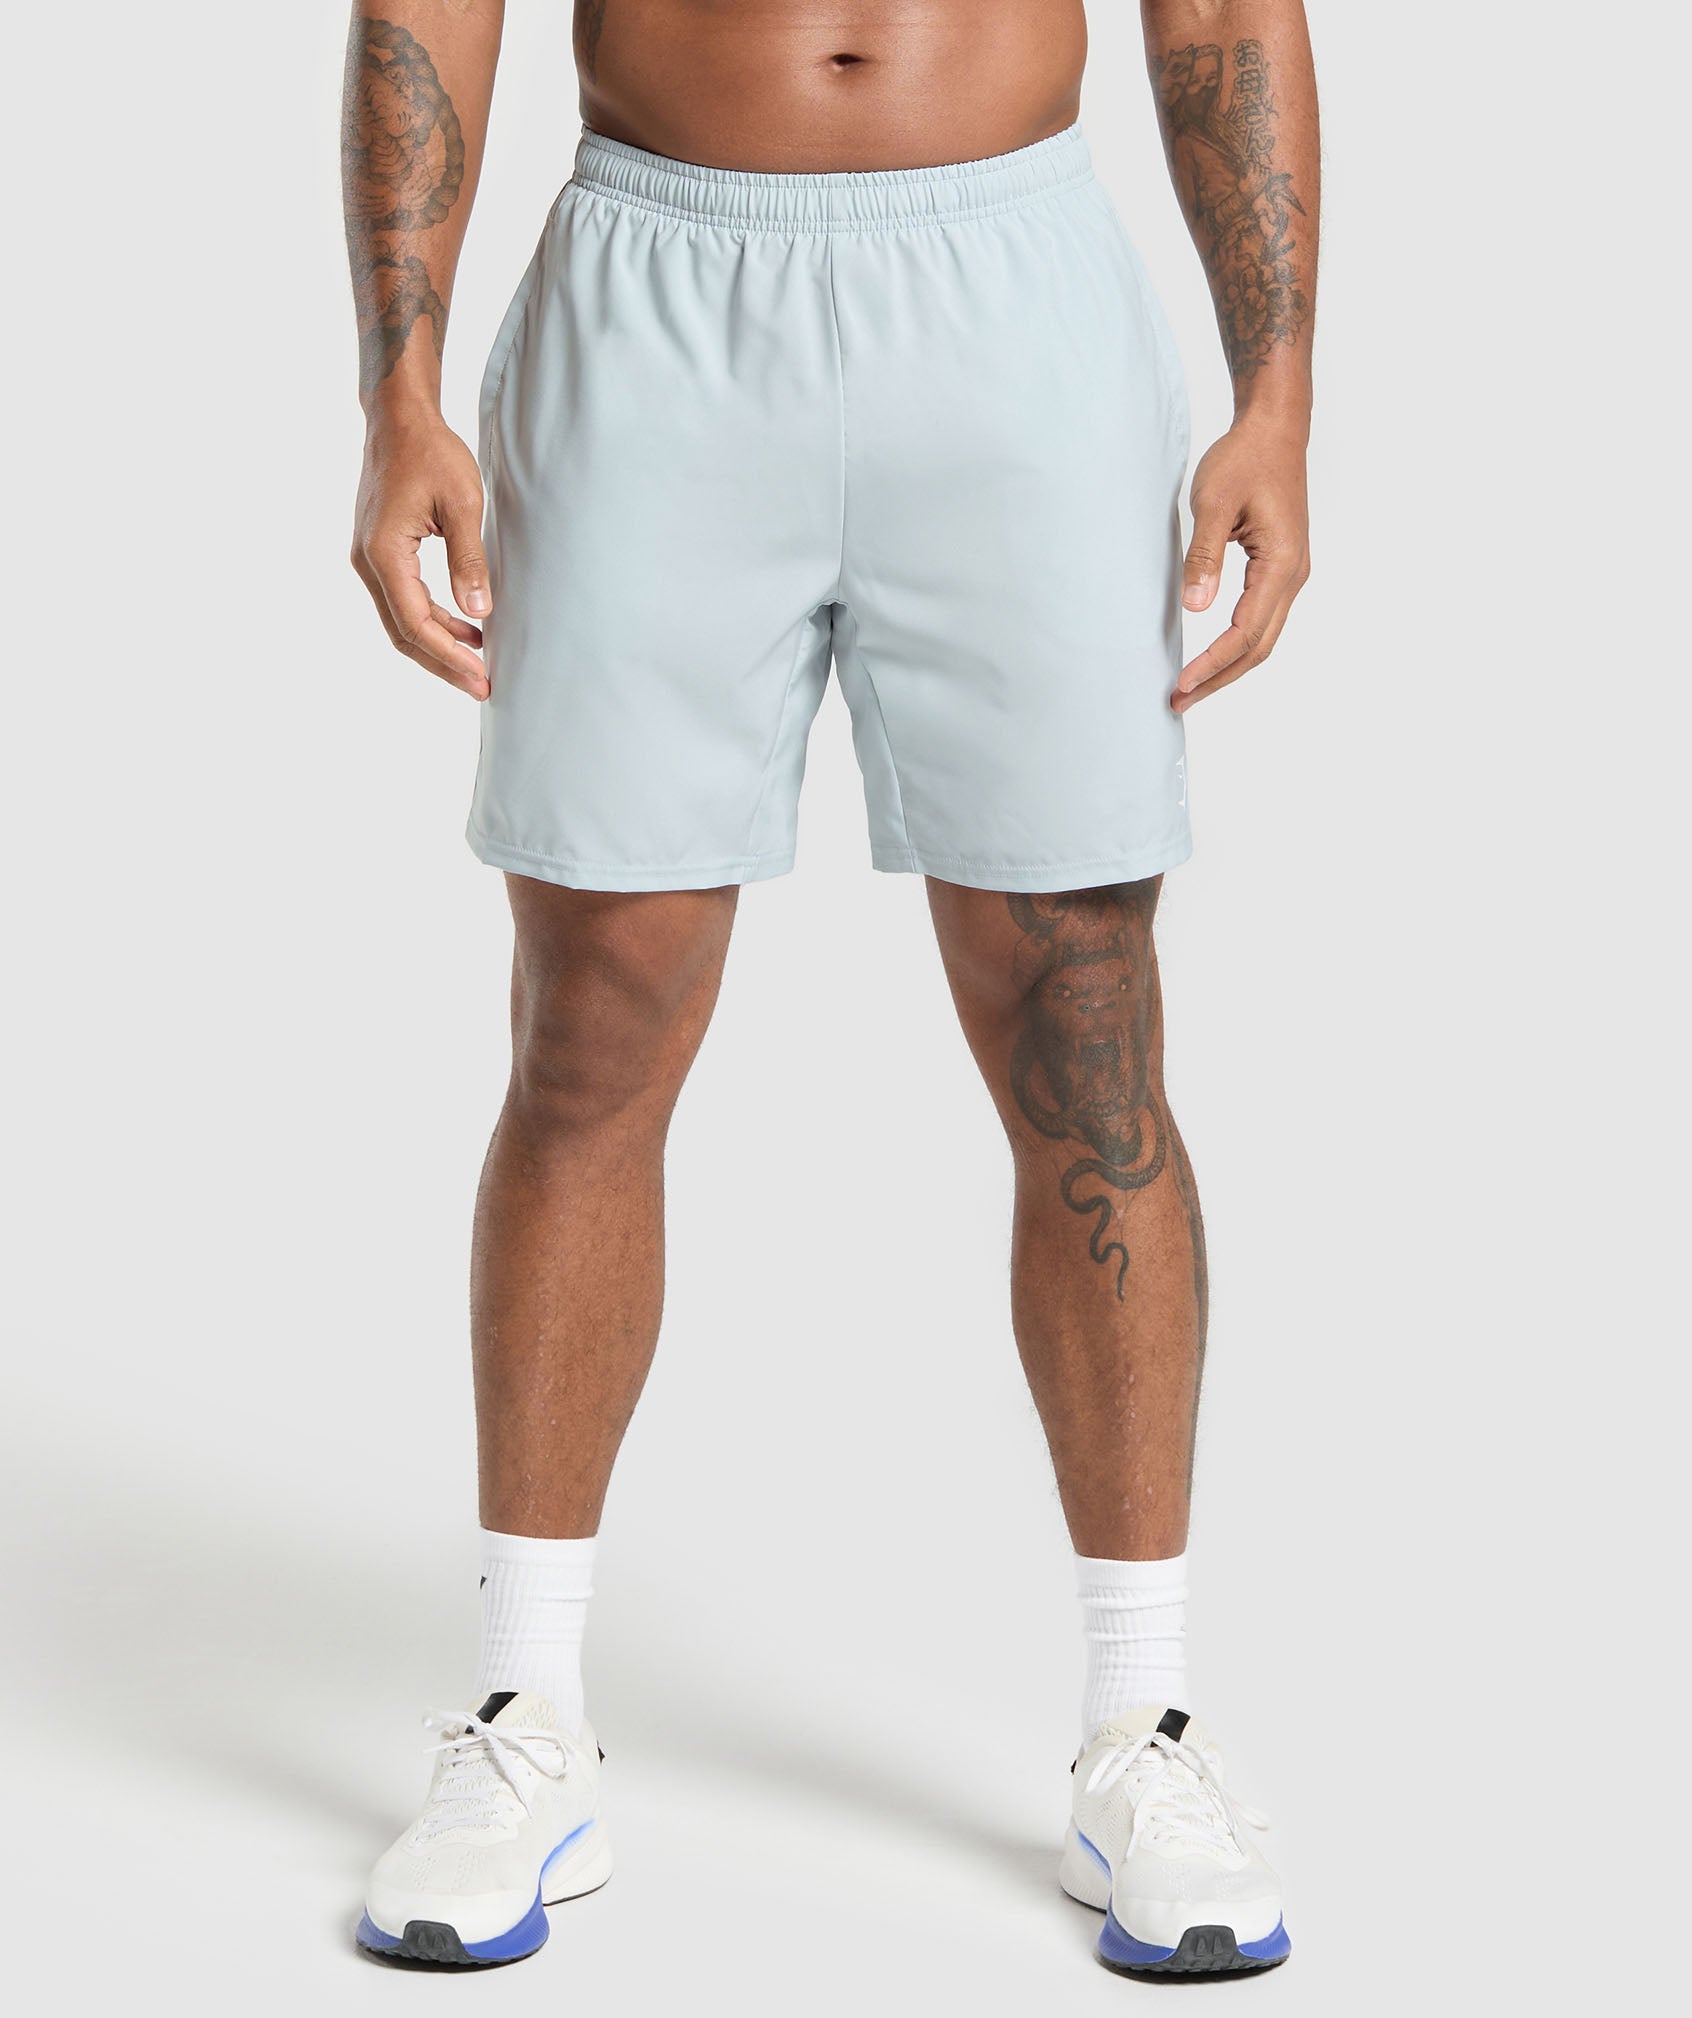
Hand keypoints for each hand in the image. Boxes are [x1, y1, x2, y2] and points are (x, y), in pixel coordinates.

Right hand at [351, 406, 491, 699]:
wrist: (399, 419)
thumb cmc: (431, 452)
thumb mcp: (462, 504)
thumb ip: (469, 559)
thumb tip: (478, 611)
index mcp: (383, 553)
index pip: (415, 623)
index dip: (448, 655)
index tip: (480, 676)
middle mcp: (369, 562)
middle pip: (403, 632)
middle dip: (443, 663)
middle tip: (481, 687)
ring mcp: (371, 558)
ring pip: (403, 619)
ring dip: (440, 644)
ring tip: (480, 664)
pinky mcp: (382, 552)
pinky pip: (405, 599)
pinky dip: (434, 619)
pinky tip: (467, 627)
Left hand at [1174, 417, 1310, 713]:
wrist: (1274, 429)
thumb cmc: (1245, 459)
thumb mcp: (1215, 503)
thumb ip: (1204, 556)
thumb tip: (1195, 607)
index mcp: (1281, 564)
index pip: (1245, 631)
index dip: (1212, 663)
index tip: (1182, 684)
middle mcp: (1293, 576)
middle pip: (1259, 647)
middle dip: (1219, 678)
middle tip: (1179, 702)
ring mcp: (1290, 574)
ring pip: (1262, 638)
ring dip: (1228, 666)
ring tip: (1191, 688)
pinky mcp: (1280, 569)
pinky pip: (1261, 620)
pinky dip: (1236, 645)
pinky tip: (1212, 656)